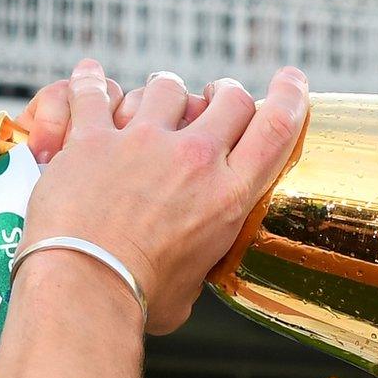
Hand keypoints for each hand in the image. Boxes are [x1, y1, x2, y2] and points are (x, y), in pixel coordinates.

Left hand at [21, 61, 309, 333]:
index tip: (292, 82)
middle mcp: (194, 160)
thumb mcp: (192, 286)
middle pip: (231, 99)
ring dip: (165, 93)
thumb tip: (191, 270)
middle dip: (226, 94)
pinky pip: (93, 93)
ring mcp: (142, 142)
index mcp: (228, 197)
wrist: (85, 287)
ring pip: (167, 86)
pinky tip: (91, 78)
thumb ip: (197, 263)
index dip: (290, 99)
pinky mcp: (93, 138)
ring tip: (153, 104)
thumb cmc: (137, 300)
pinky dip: (92, 83)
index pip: (275, 130)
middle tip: (215, 101)